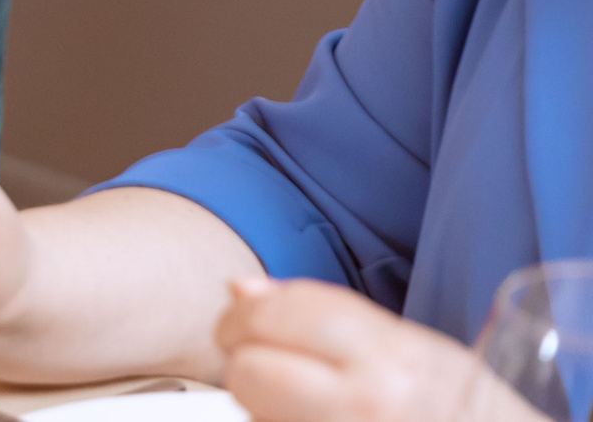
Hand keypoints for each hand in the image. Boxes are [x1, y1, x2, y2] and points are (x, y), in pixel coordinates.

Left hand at [216, 278, 494, 420]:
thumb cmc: (459, 402)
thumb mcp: (405, 344)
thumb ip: (320, 313)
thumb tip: (240, 290)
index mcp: (390, 356)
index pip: (278, 315)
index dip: (243, 314)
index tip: (239, 318)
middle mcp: (369, 404)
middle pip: (250, 370)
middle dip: (240, 360)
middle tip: (249, 359)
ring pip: (254, 412)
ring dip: (256, 401)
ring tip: (293, 397)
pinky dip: (275, 421)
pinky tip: (307, 417)